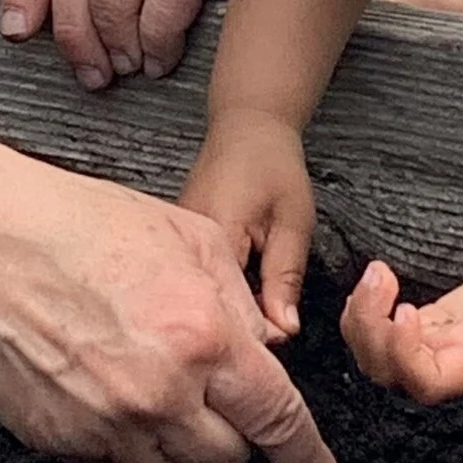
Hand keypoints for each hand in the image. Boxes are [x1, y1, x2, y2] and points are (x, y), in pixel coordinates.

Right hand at [0, 132, 337, 462]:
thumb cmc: (79, 225)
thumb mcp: (188, 237)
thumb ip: (238, 303)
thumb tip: (266, 353)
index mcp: (203, 339)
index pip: (277, 422)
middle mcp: (159, 394)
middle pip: (225, 460)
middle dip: (231, 436)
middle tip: (210, 395)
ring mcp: (105, 425)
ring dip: (176, 445)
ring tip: (152, 387)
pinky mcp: (60, 440)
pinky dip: (122, 440)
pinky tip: (105, 389)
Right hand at [181, 110, 316, 344]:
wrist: (245, 129)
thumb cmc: (271, 164)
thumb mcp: (292, 222)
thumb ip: (286, 277)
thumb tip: (285, 329)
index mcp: (212, 235)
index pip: (226, 306)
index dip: (256, 330)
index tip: (283, 333)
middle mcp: (180, 243)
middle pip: (205, 306)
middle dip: (238, 324)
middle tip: (273, 318)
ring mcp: (170, 246)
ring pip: (197, 297)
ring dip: (223, 308)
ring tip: (251, 301)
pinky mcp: (170, 246)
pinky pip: (192, 282)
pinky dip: (213, 290)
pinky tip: (232, 287)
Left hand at [341, 234, 462, 406]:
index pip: (430, 384)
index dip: (405, 358)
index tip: (406, 311)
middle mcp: (458, 359)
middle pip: (394, 375)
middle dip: (371, 334)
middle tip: (379, 276)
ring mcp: (444, 343)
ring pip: (382, 358)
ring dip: (363, 322)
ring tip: (376, 274)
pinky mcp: (437, 323)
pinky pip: (389, 334)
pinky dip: (369, 313)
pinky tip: (375, 282)